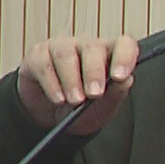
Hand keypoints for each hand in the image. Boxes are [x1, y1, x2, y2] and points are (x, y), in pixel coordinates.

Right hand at [15, 35, 140, 135]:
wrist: (49, 119)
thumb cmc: (80, 109)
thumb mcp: (102, 109)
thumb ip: (116, 95)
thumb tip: (127, 80)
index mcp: (108, 56)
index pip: (123, 44)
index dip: (125, 56)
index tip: (120, 76)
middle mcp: (85, 47)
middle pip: (92, 48)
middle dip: (94, 72)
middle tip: (94, 94)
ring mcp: (60, 48)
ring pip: (66, 54)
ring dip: (71, 80)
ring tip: (75, 101)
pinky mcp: (38, 56)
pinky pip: (44, 64)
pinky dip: (52, 84)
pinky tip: (58, 98)